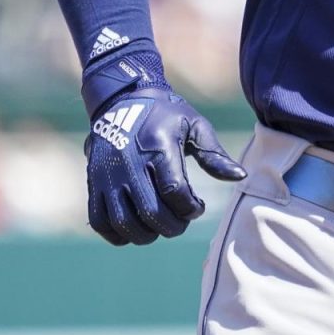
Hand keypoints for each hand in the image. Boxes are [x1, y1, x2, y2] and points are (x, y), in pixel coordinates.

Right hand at [84, 86, 246, 244]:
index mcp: (158, 147)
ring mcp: (107, 175)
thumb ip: (214, 154)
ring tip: (161, 226)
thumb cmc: (165, 115)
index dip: (190, 208)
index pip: (174, 191)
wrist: (122, 100)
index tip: (198, 207)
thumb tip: (240, 177)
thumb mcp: (194, 125)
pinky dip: (117, 234)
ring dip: (147, 234)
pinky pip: (99, 221)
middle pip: (150, 212)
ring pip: (124, 222)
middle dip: (172, 226)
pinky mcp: (93, 183)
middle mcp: (129, 163)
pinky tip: (136, 229)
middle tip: (182, 222)